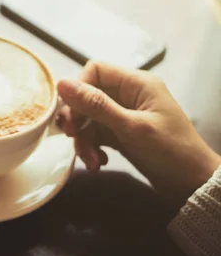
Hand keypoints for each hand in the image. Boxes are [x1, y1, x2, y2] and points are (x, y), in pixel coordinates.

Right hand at [57, 61, 220, 208]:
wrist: (193, 185)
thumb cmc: (170, 151)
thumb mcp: (131, 127)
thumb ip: (95, 105)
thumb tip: (61, 83)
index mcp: (136, 83)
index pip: (94, 71)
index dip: (78, 89)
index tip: (71, 114)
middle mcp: (128, 95)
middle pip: (87, 97)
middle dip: (78, 120)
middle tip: (72, 137)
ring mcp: (123, 115)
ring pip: (88, 119)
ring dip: (84, 140)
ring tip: (91, 161)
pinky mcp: (120, 134)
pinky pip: (95, 135)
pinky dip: (92, 148)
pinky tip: (99, 162)